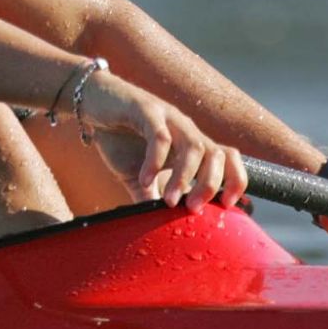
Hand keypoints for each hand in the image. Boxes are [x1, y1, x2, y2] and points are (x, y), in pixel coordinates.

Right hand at [77, 72, 246, 210]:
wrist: (91, 102)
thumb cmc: (118, 138)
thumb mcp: (136, 175)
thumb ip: (149, 197)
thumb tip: (156, 226)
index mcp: (189, 144)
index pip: (227, 157)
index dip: (236, 179)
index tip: (228, 205)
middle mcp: (185, 129)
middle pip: (217, 153)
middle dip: (210, 184)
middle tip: (193, 209)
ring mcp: (168, 118)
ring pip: (194, 145)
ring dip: (185, 177)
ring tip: (170, 201)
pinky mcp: (145, 109)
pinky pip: (159, 136)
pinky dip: (156, 161)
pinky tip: (145, 179)